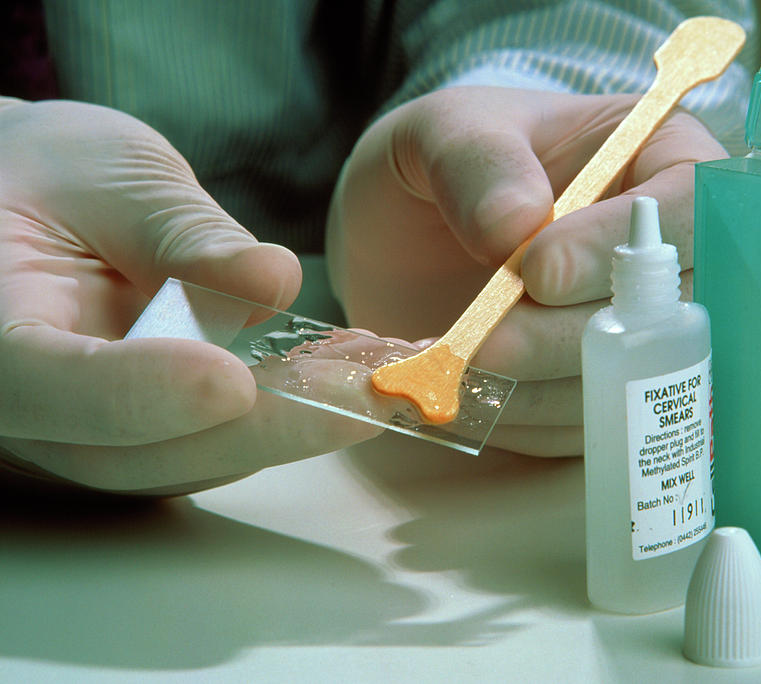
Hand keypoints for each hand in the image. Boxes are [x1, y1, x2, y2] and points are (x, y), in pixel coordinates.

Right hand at [0, 98, 380, 494]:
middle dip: (254, 431)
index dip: (144, 395)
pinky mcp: (138, 430)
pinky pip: (205, 443)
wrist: (31, 202)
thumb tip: (271, 280)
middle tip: (355, 400)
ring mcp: (84, 430)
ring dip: (281, 430)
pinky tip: (334, 379)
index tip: (233, 381)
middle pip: (130, 454)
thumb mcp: (109, 176)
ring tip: (363, 382)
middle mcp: (31, 406)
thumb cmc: (51, 175)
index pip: (53, 387)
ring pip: (180, 463)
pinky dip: (274, 418)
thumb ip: (181, 233)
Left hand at [327, 86, 725, 455]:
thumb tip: (518, 223)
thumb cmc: (440, 161)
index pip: (686, 204)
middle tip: (489, 343)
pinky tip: (473, 399)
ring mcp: (640, 326)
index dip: (619, 247)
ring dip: (545, 389)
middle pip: (671, 309)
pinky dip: (530, 422)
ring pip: (631, 380)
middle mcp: (666, 250)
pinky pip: (590, 423)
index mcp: (655, 158)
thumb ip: (478, 162)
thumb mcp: (445, 130)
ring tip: (464, 370)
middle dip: (574, 334)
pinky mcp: (603, 384)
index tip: (536, 271)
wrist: (402, 235)